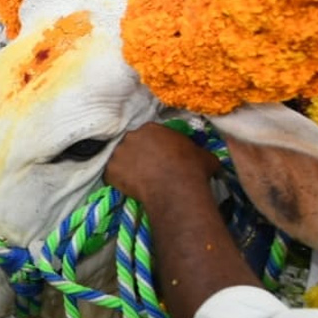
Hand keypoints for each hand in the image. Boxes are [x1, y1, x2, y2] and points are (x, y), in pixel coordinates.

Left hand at [105, 123, 220, 207]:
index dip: (152, 147)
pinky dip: (117, 182)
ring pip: (119, 159)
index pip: (148, 135)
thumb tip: (206, 158)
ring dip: (126, 168)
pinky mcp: (111, 171)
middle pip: (132, 145)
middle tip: (146, 170)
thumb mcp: (203, 155)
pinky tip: (128, 189)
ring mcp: (119, 153)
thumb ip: (198, 152)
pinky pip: (111, 176)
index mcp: (152, 128)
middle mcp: (132, 136)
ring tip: (137, 181)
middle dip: (137, 155)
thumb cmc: (192, 169)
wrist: (176, 188)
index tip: (157, 158)